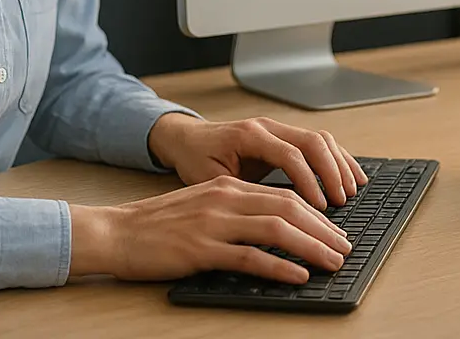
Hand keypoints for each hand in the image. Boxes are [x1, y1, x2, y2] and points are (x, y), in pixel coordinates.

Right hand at [69, 176, 352, 282]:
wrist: (115, 233)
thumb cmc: (157, 225)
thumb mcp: (203, 205)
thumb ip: (236, 210)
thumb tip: (275, 226)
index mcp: (228, 186)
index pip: (284, 194)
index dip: (316, 214)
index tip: (336, 231)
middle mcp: (225, 198)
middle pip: (289, 208)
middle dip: (323, 229)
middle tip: (344, 248)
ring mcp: (213, 223)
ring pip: (276, 229)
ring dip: (311, 246)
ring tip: (332, 261)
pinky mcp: (200, 249)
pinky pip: (249, 256)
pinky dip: (278, 265)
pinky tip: (297, 275)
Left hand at [148, 112, 367, 208]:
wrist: (186, 139)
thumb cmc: (195, 160)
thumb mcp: (211, 180)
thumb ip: (242, 193)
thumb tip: (272, 216)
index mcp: (250, 135)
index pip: (291, 155)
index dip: (310, 181)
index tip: (321, 206)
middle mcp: (268, 126)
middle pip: (313, 141)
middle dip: (332, 172)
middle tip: (343, 200)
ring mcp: (278, 128)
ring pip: (320, 138)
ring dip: (340, 164)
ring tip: (352, 190)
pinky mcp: (284, 135)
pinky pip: (317, 142)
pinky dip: (336, 158)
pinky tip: (349, 175)